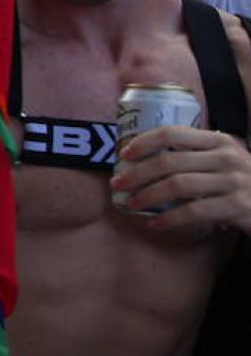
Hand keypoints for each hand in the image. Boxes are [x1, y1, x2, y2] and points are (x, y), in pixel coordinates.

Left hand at [111, 125, 250, 232]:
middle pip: (169, 161)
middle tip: (118, 184)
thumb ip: (195, 155)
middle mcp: (226, 157)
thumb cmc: (243, 181)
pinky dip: (170, 218)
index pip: (173, 132)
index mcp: (219, 140)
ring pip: (178, 185)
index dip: (144, 142)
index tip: (123, 155)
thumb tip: (145, 160)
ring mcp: (233, 181)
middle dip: (137, 174)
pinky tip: (156, 223)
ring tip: (131, 203)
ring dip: (148, 195)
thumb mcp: (225, 159)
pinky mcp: (237, 206)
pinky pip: (194, 211)